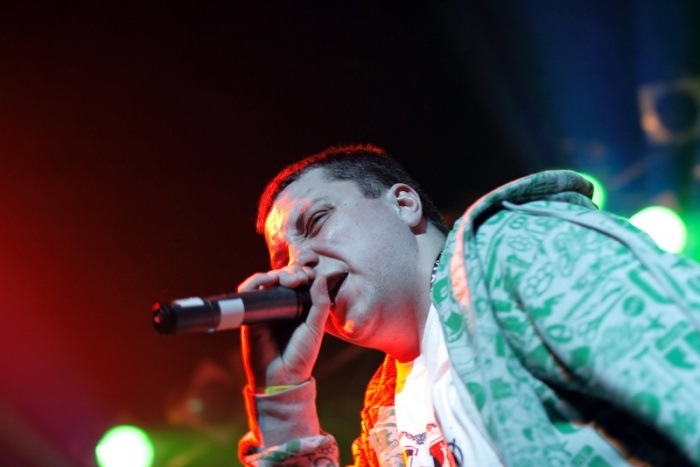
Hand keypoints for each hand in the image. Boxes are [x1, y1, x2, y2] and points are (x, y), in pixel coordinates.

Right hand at [238, 265, 330, 389]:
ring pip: (265, 281)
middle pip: (281, 277)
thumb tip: (321, 277)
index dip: (302, 272)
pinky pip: (248, 293)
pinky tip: (267, 281)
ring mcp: (264, 309)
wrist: (282, 377)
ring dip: (276, 275)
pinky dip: (255, 282)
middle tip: (300, 278)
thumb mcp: (315, 327)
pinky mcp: (250, 315)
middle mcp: (279, 305)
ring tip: (290, 281)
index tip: (310, 275)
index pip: (297, 280)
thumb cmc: (301, 354)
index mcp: (297, 306)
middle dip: (291, 272)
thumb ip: (320, 303)